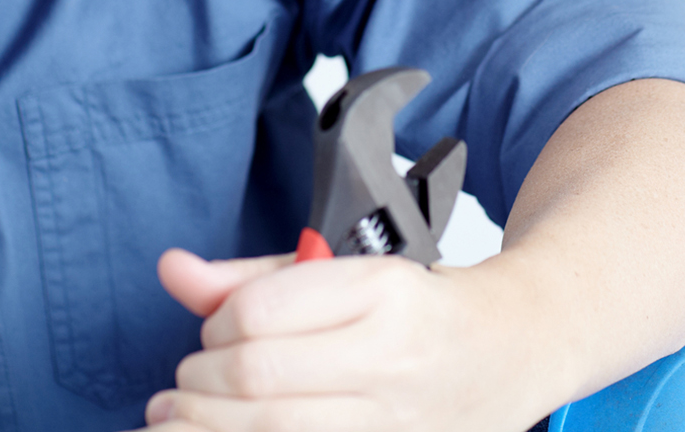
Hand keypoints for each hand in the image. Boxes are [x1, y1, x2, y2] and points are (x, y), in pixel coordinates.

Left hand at [139, 247, 553, 431]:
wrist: (513, 349)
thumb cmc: (422, 307)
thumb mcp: (343, 270)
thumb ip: (250, 277)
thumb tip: (171, 271)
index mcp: (382, 291)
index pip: (260, 312)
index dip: (215, 326)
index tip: (213, 333)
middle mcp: (393, 357)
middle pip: (257, 378)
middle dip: (199, 385)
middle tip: (187, 385)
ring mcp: (397, 421)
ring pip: (273, 431)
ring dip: (206, 427)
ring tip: (183, 420)